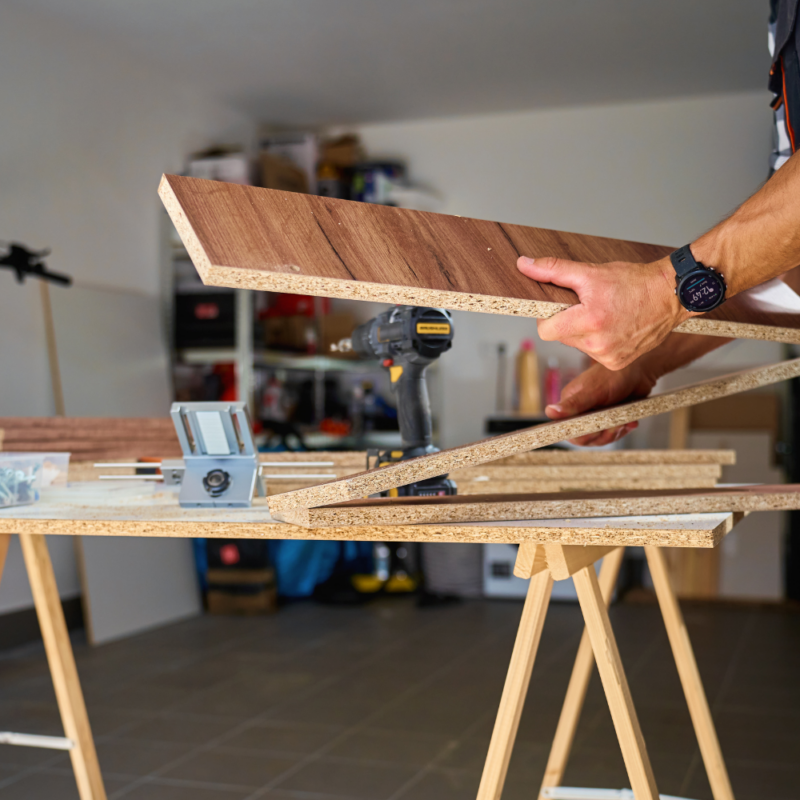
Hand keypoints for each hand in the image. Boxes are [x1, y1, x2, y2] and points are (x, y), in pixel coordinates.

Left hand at [517, 255, 691, 369]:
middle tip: (586, 305)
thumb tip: (524, 265)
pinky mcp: (617, 363)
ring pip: (577, 345)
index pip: (545, 331)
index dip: (547, 317)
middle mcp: (598, 345)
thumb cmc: (634, 282)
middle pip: (561, 337)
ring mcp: (608, 357)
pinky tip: (612, 326)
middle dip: (567, 321)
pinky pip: (593, 354)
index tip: (560, 306)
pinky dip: (597, 341)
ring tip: (603, 314)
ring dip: (582, 331)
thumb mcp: (590, 272)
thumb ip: (553, 270)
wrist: (670, 295)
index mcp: (589, 322)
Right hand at [546, 360, 657, 445]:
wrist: (639, 369)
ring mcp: (597, 417)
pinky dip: (623, 430)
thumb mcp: (592, 391)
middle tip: (614, 425)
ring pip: (600, 438)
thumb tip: (549, 412)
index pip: (566, 429)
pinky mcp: (611, 419)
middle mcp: (581, 412)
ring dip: (614, 433)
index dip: (579, 435)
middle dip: (601, 435)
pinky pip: (614, 434)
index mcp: (570, 404)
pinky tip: (631, 421)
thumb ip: (572, 404)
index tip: (593, 431)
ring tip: (624, 421)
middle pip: (584, 438)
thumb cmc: (613, 374)